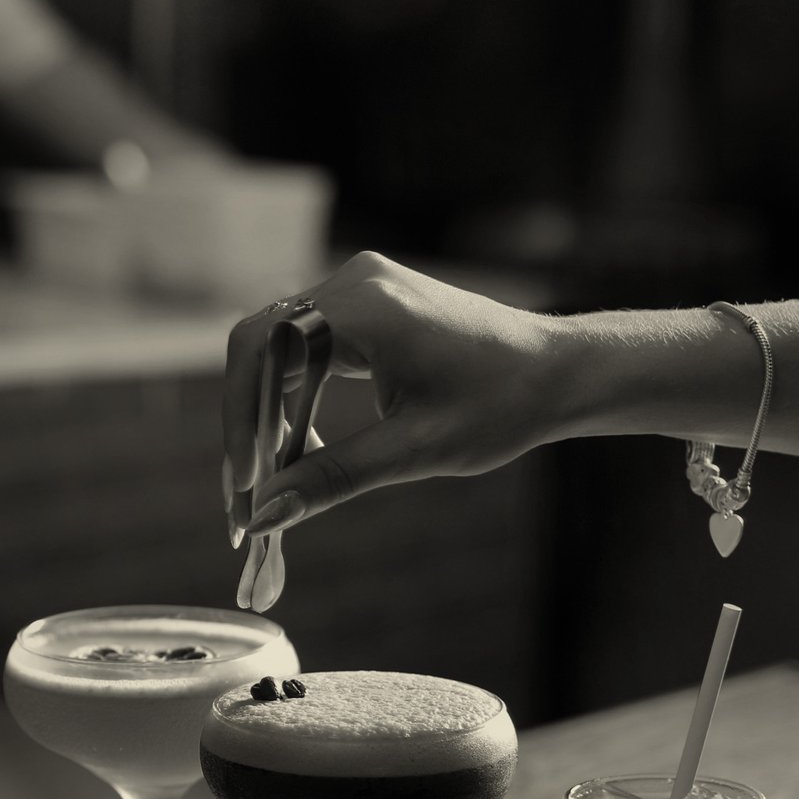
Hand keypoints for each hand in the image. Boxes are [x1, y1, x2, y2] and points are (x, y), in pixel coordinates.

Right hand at [223, 252, 561, 537]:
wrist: (559, 370)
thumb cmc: (502, 405)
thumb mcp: (416, 450)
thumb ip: (334, 478)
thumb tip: (265, 516)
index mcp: (364, 307)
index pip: (259, 351)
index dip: (239, 418)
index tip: (244, 485)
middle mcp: (353, 282)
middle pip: (260, 348)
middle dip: (249, 425)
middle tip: (249, 496)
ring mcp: (358, 286)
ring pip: (278, 349)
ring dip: (270, 415)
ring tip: (278, 479)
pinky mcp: (366, 301)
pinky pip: (305, 346)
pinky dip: (296, 397)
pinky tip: (308, 446)